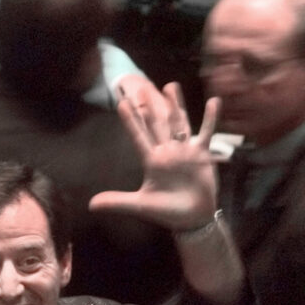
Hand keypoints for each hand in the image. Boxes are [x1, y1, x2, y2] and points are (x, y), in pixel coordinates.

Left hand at [90, 82, 219, 230]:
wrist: (194, 218)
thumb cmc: (167, 212)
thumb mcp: (141, 205)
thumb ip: (117, 202)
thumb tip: (90, 205)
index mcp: (151, 161)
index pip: (138, 137)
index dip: (130, 121)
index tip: (122, 103)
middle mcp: (166, 152)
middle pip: (156, 124)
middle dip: (150, 106)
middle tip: (142, 86)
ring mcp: (184, 151)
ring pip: (179, 122)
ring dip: (175, 105)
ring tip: (171, 85)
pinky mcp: (202, 154)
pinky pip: (206, 133)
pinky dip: (210, 118)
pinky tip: (213, 101)